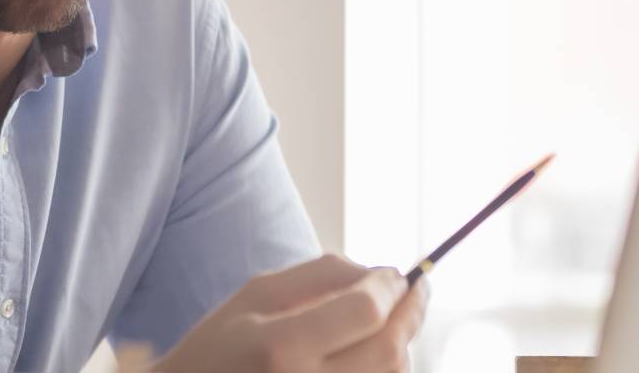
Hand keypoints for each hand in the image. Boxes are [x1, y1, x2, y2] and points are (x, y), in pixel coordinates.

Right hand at [152, 254, 428, 372]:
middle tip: (417, 290)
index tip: (398, 275)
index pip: (365, 313)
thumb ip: (320, 275)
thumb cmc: (222, 345)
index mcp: (280, 348)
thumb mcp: (257, 294)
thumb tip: (382, 275)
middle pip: (390, 350)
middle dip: (411, 313)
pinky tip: (373, 350)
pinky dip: (386, 367)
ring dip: (401, 342)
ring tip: (389, 320)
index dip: (392, 289)